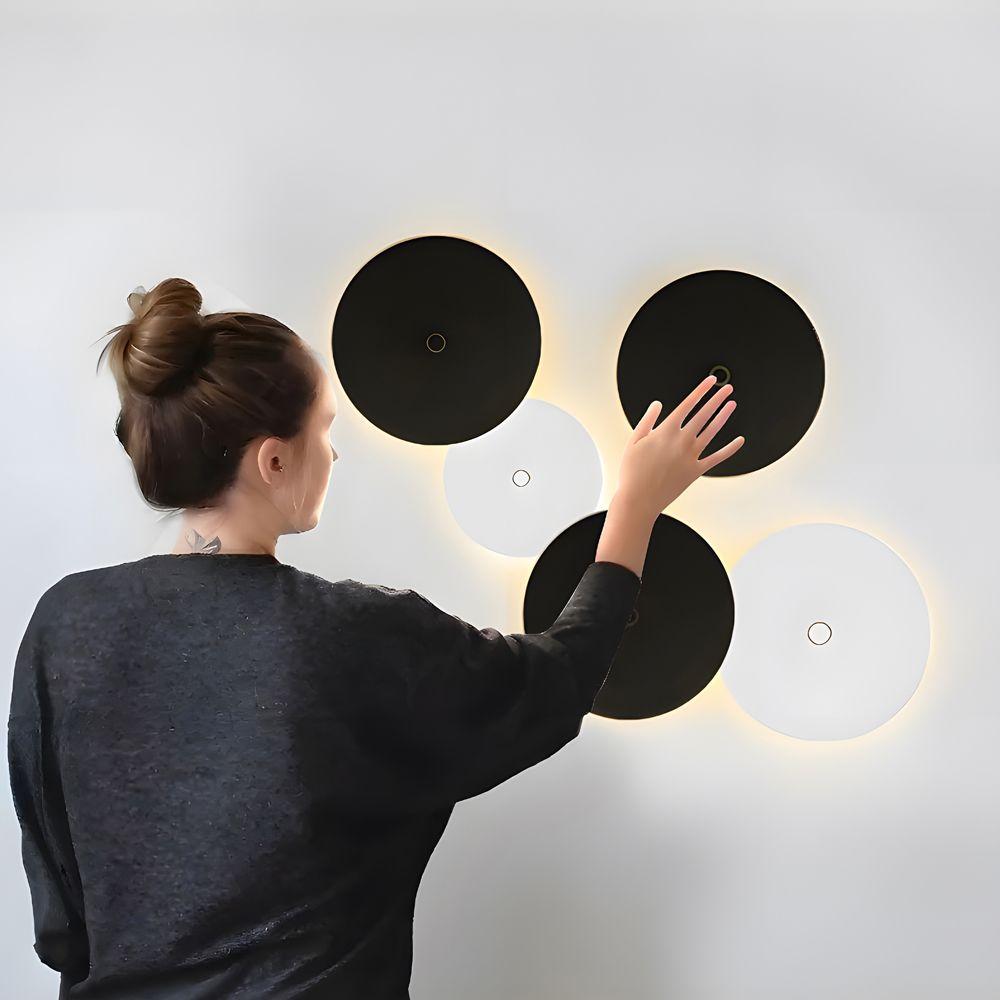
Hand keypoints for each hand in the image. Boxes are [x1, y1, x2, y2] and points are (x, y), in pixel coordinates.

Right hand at [615, 376, 745, 519]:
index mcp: (665, 431)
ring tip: (731, 404)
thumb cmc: (632, 472)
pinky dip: (731, 449)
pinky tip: (740, 440)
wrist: (639, 500)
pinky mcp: (697, 471)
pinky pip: (718, 457)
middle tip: (727, 389)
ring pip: (713, 431)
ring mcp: (691, 456)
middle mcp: (682, 440)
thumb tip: (657, 404)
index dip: (701, 390)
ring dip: (724, 416)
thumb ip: (647, 420)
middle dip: (717, 398)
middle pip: (704, 414)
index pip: (688, 404)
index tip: (710, 381)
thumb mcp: (633, 442)